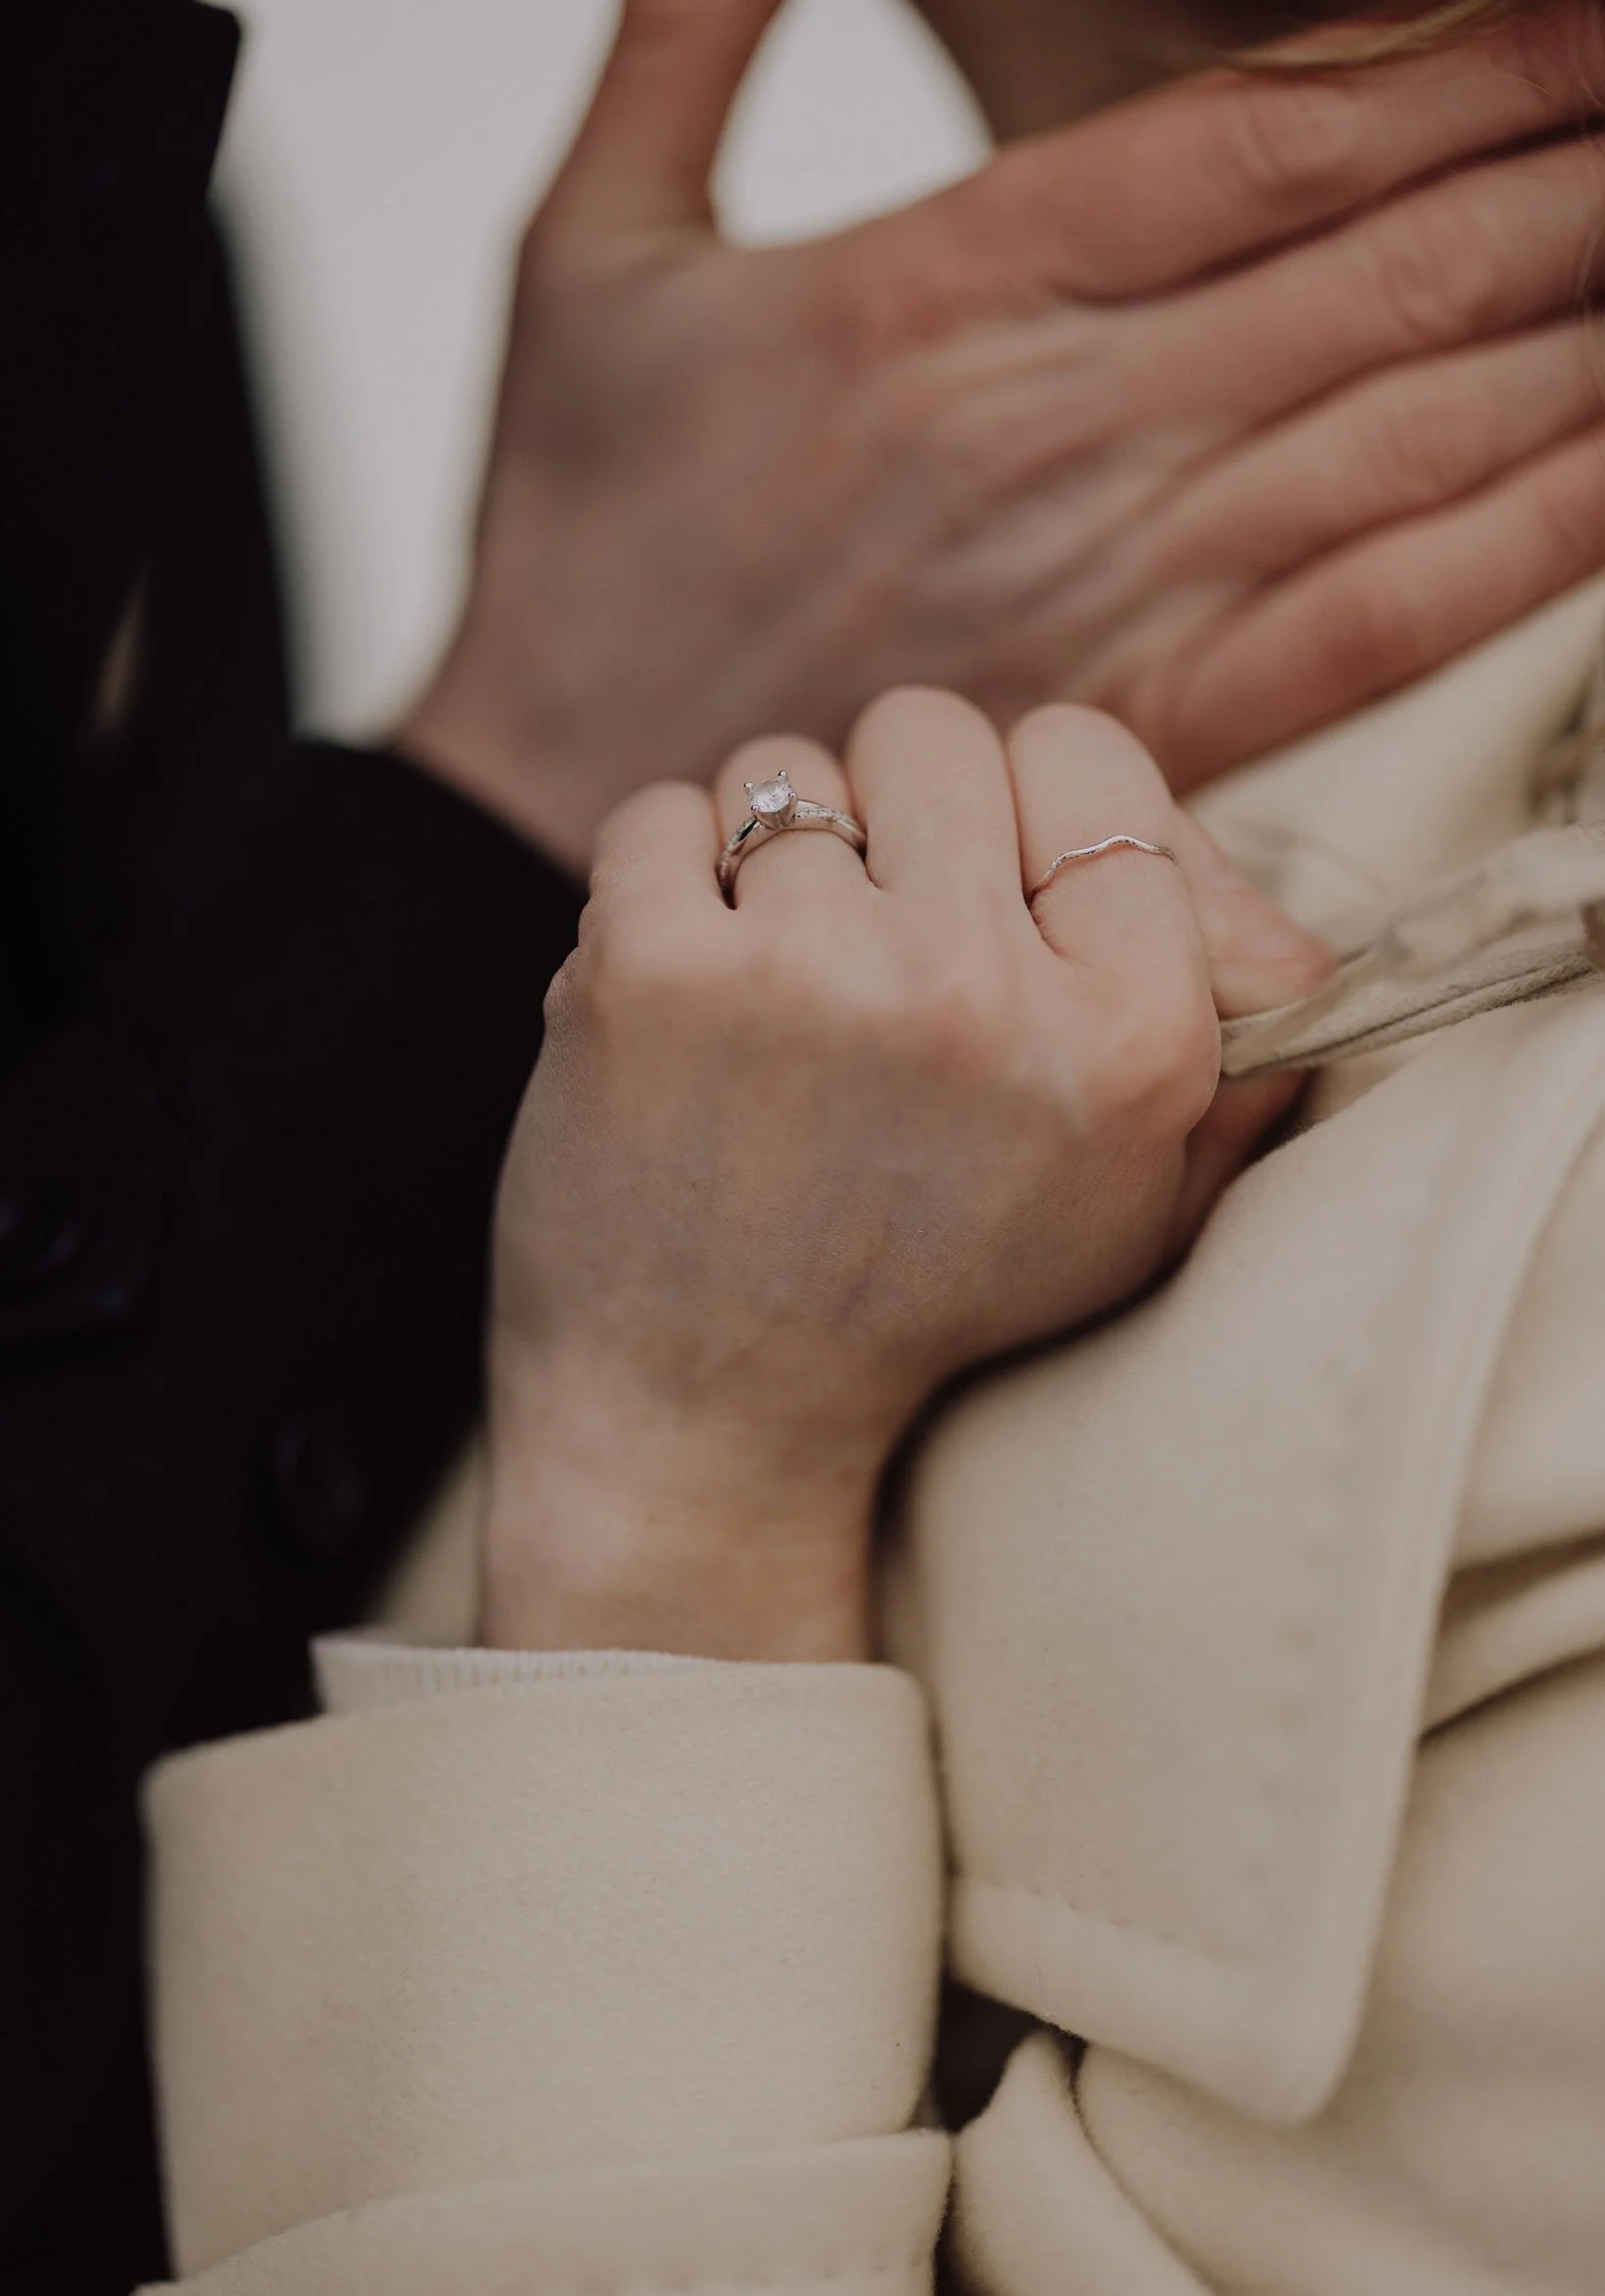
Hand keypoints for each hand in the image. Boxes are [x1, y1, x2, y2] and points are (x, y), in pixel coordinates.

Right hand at [399, 0, 1604, 872]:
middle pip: (1376, 265)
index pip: (1257, 135)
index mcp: (937, 287)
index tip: (1572, 26)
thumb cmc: (573, 538)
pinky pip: (1366, 622)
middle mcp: (1052, 426)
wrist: (549, 807)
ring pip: (1402, 427)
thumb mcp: (582, 246)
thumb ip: (683, 32)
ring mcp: (1107, 582)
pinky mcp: (1131, 719)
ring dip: (1568, 334)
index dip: (1451, 63)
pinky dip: (1513, 546)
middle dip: (1556, 179)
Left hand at [481, 689, 1332, 1660]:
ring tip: (777, 993)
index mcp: (1129, 1037)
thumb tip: (1276, 930)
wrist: (704, 1419)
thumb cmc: (925, 1302)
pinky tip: (690, 995)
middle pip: (938, 733)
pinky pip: (666, 814)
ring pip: (790, 771)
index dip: (1030, 818)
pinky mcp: (650, 971)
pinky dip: (667, 889)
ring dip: (781, 863)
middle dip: (903, 820)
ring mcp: (804, 972)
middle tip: (875, 939)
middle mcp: (979, 990)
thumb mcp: (1130, 1212)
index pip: (1090, 756)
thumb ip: (1230, 1057)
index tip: (993, 899)